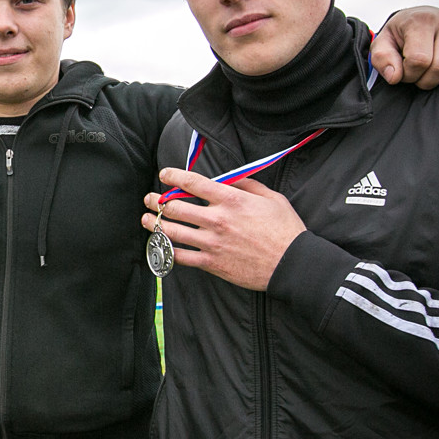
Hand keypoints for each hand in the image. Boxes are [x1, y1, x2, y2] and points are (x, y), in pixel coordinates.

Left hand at [142, 170, 305, 290]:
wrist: (292, 264)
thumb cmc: (285, 230)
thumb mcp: (271, 198)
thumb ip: (248, 185)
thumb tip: (230, 178)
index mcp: (231, 200)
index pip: (193, 183)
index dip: (173, 176)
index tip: (164, 174)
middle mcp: (217, 219)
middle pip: (175, 206)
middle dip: (156, 200)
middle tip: (149, 198)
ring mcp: (212, 242)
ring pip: (172, 231)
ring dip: (153, 223)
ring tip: (146, 219)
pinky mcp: (212, 263)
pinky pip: (181, 257)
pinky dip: (166, 250)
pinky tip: (160, 245)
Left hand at [370, 7, 438, 88]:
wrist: (417, 19)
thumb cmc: (400, 38)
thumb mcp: (382, 45)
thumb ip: (382, 59)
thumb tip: (396, 76)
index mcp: (422, 20)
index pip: (419, 60)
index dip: (409, 75)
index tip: (404, 72)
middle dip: (428, 79)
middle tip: (421, 74)